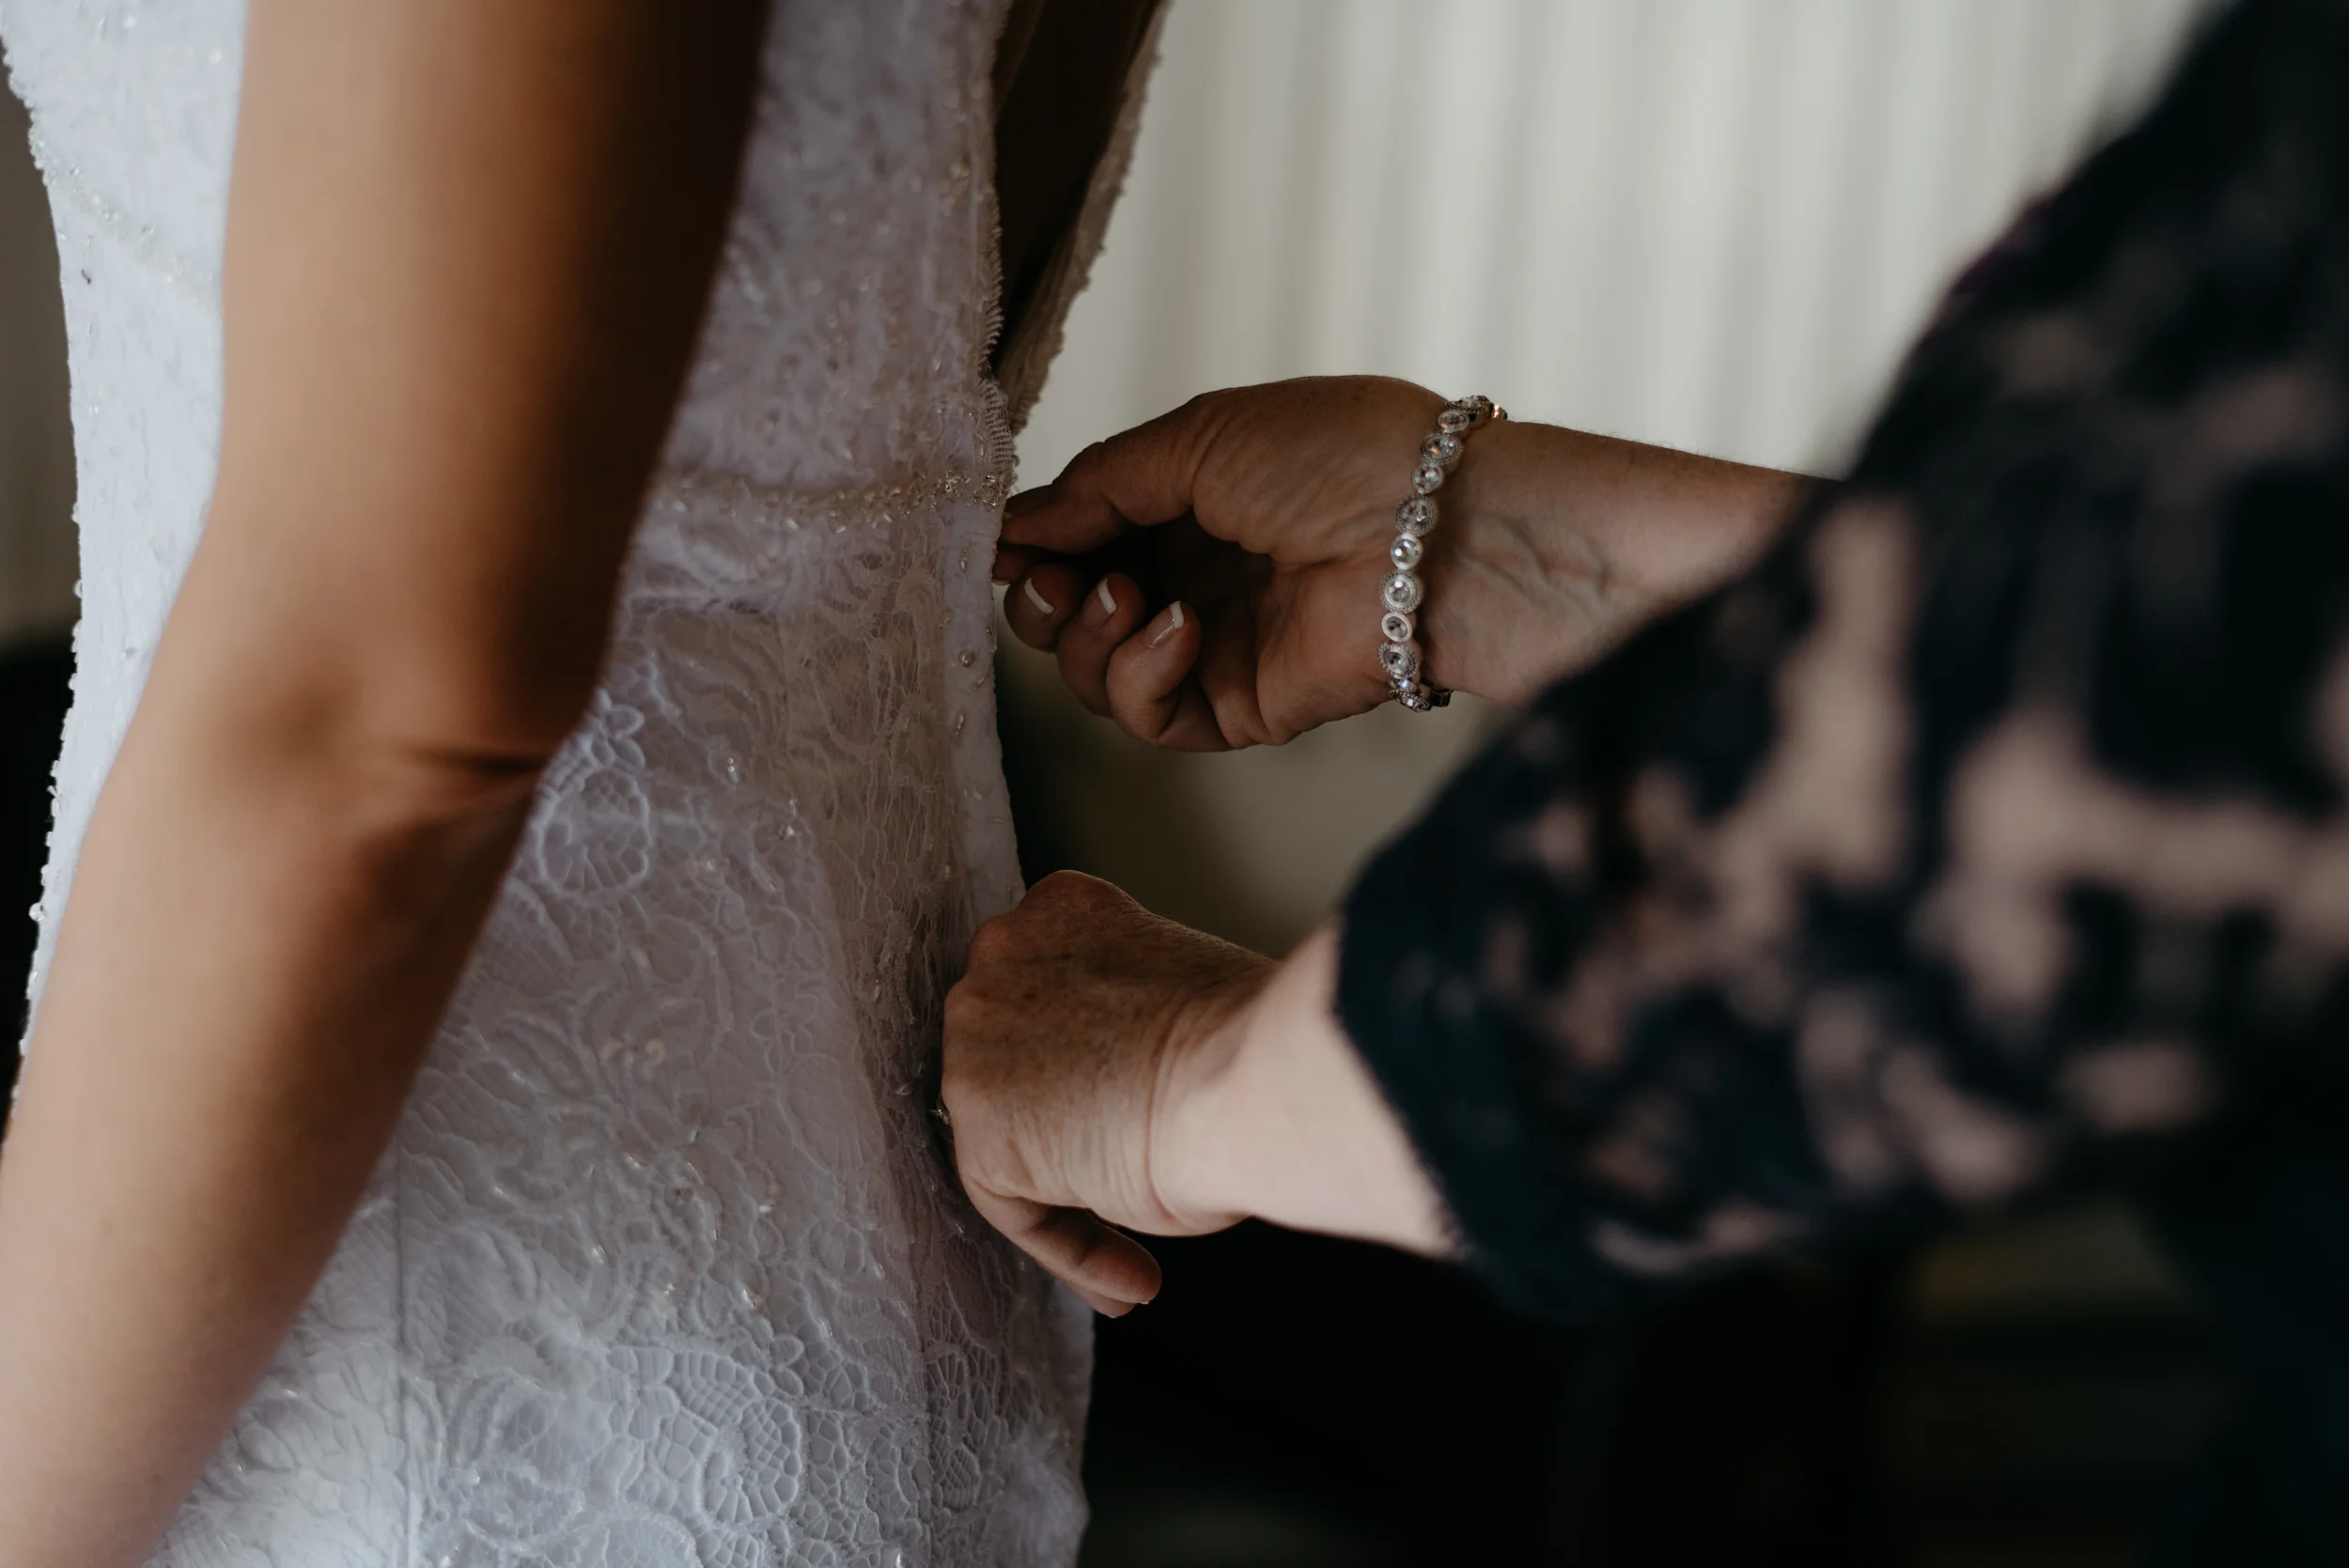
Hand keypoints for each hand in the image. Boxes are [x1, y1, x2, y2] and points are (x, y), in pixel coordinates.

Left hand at [942, 872, 1453, 1313]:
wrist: (1252, 1081)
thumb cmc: (1253, 1046)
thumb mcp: (1182, 995)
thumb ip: (1130, 1020)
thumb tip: (1133, 1086)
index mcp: (1063, 909)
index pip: (1048, 994)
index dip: (1084, 1065)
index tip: (1129, 1111)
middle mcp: (1000, 956)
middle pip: (1014, 1060)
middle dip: (1065, 1128)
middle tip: (1127, 1184)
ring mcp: (977, 1039)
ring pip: (1010, 1136)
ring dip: (1070, 1200)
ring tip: (1137, 1260)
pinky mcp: (979, 1125)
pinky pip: (1014, 1208)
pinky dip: (1072, 1251)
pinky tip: (1133, 1280)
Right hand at [998, 376, 1811, 747]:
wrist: (1437, 527)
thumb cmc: (1338, 456)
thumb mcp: (1196, 439)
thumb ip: (1097, 486)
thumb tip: (1010, 525)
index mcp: (1189, 501)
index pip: (1078, 535)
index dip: (1033, 540)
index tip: (994, 539)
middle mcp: (1195, 575)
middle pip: (1069, 612)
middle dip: (1042, 596)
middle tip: (1053, 577)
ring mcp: (1214, 647)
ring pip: (1092, 671)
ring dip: (1086, 636)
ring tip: (1127, 595)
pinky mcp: (1237, 708)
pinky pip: (1146, 716)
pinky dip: (1139, 673)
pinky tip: (1178, 628)